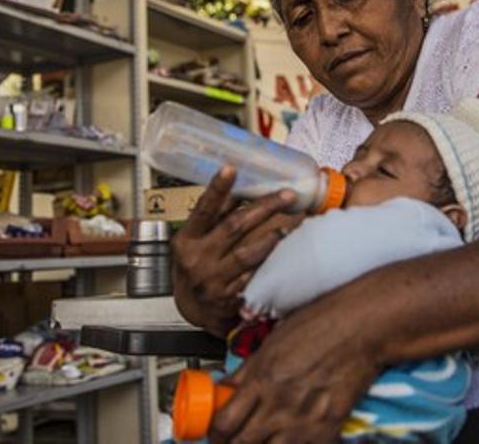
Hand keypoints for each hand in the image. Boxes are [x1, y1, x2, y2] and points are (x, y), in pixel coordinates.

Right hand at [172, 168, 301, 335]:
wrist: (194, 310)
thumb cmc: (196, 266)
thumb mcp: (195, 240)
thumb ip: (215, 215)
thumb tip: (238, 184)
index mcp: (187, 239)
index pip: (203, 209)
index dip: (216, 189)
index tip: (230, 168)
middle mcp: (197, 259)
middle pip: (234, 227)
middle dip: (264, 207)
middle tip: (287, 194)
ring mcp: (212, 280)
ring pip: (247, 253)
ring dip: (272, 236)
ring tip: (291, 223)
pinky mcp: (228, 297)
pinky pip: (253, 276)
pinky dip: (269, 262)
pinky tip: (284, 252)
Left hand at [209, 294, 380, 442]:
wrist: (362, 327)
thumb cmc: (321, 324)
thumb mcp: (273, 342)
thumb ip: (248, 370)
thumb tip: (227, 387)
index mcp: (261, 379)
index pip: (223, 424)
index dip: (215, 434)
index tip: (216, 433)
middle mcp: (279, 404)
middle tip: (234, 439)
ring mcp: (304, 421)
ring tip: (263, 439)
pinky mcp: (327, 430)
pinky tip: (291, 437)